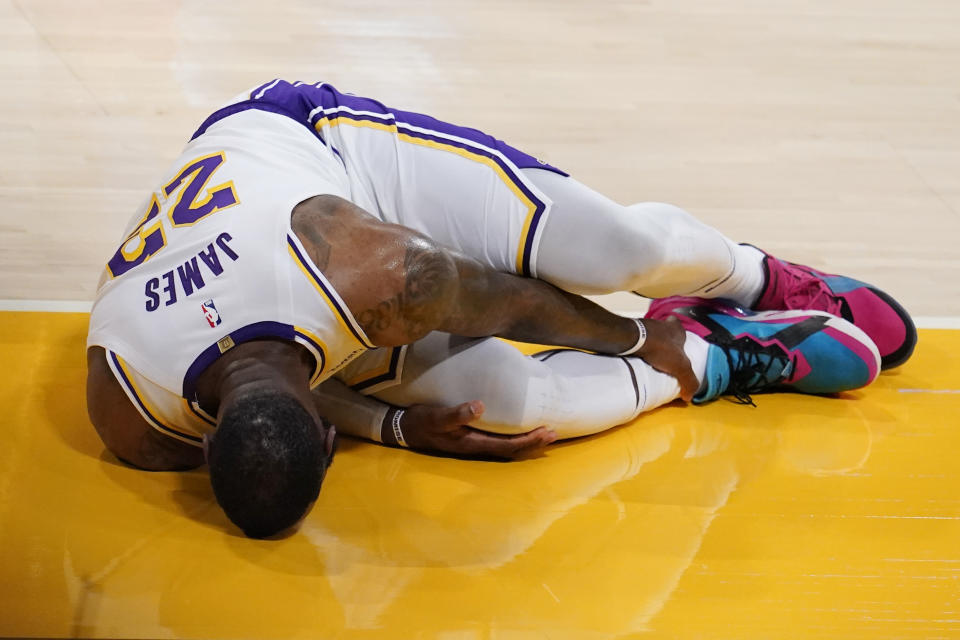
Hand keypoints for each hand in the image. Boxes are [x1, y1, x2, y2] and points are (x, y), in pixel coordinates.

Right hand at [389, 401, 556, 458]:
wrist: (404, 428)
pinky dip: (514, 434)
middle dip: (533, 442)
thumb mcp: (436, 417)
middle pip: (512, 449)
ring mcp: (474, 442)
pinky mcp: (470, 435)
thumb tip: (480, 406)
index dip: (528, 441)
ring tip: (544, 431)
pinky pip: (499, 438)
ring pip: (506, 445)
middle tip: (554, 432)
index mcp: (472, 443)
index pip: (507, 445)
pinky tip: (519, 425)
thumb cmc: (421, 422)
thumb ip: (456, 413)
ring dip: (526, 439)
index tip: (546, 432)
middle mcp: (476, 446)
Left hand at [635, 317, 698, 401]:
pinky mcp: (631, 331)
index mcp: (676, 329)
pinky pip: (636, 340)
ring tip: (649, 360)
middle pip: (664, 332)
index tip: (677, 348)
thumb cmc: (661, 348)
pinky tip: (637, 359)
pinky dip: (637, 349)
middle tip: (663, 356)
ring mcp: (645, 326)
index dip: (679, 337)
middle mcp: (661, 324)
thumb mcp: (681, 367)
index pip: (679, 327)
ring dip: (650, 345)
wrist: (633, 340)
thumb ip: (689, 381)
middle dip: (664, 342)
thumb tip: (688, 396)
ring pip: (650, 335)